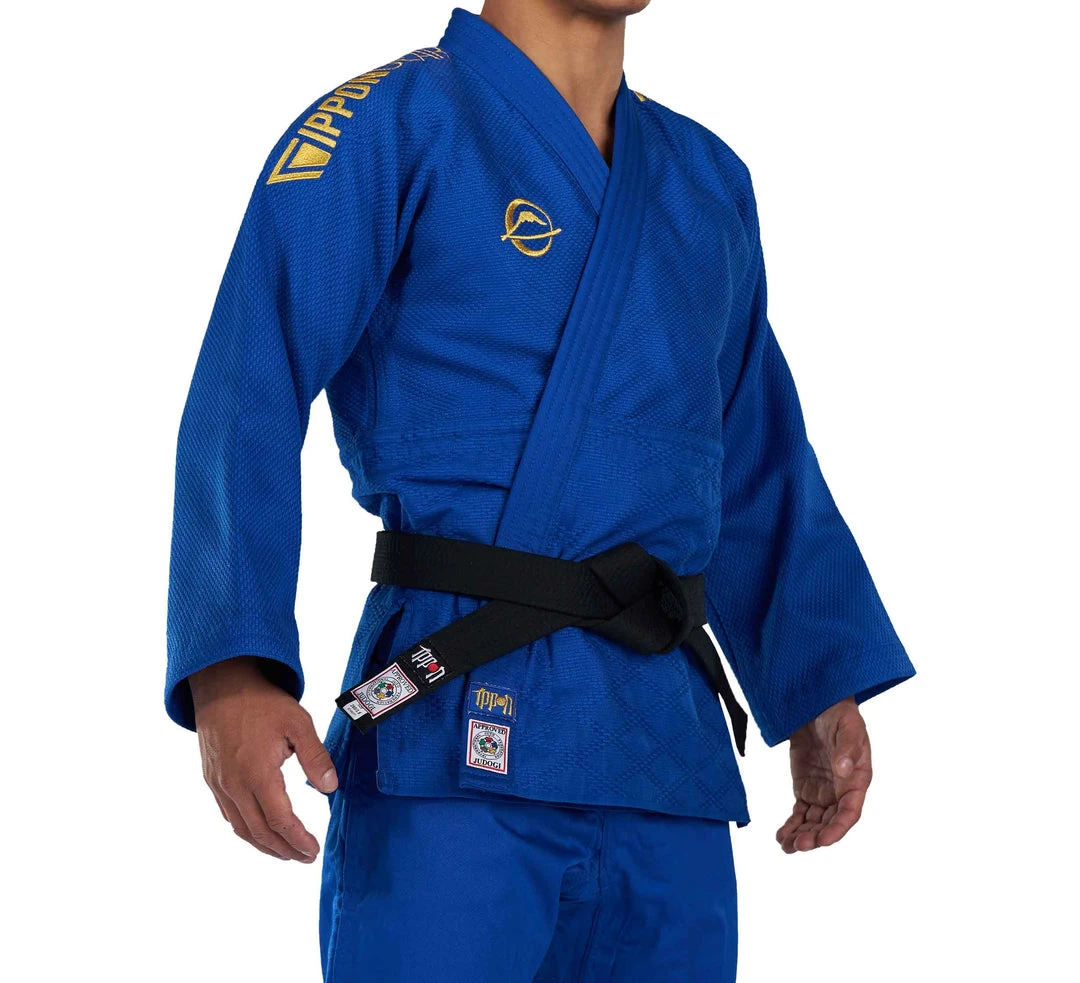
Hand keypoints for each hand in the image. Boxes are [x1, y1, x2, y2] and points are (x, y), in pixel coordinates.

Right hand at [189, 656, 337, 861]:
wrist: (222, 686)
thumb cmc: (262, 702)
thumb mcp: (298, 723)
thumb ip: (316, 758)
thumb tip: (330, 788)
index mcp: (257, 774)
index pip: (280, 821)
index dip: (298, 840)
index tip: (313, 850)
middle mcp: (234, 785)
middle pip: (260, 832)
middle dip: (284, 850)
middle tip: (304, 857)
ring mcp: (219, 785)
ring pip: (241, 828)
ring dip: (264, 845)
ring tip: (285, 852)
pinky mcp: (211, 780)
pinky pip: (228, 815)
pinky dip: (246, 831)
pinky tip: (260, 831)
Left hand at [776, 695, 871, 853]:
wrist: (819, 705)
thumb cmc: (840, 716)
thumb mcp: (848, 727)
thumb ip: (847, 749)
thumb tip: (843, 770)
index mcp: (856, 781)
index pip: (849, 812)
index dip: (837, 829)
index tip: (823, 840)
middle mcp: (840, 792)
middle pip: (829, 822)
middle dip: (815, 836)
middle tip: (798, 845)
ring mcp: (822, 792)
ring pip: (813, 822)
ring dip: (802, 835)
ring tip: (786, 846)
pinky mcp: (804, 789)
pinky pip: (799, 812)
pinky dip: (791, 825)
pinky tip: (781, 837)